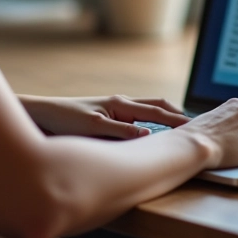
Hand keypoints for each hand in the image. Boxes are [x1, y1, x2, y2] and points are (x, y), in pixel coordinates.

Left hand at [19, 94, 189, 138]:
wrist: (42, 115)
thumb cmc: (65, 119)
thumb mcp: (94, 128)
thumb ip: (121, 131)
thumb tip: (148, 134)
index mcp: (120, 104)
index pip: (157, 112)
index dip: (177, 121)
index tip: (196, 129)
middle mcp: (120, 103)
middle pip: (157, 105)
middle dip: (176, 114)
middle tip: (195, 125)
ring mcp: (114, 109)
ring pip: (147, 110)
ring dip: (164, 117)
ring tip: (180, 128)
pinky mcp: (107, 117)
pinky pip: (136, 118)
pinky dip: (150, 123)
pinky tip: (151, 133)